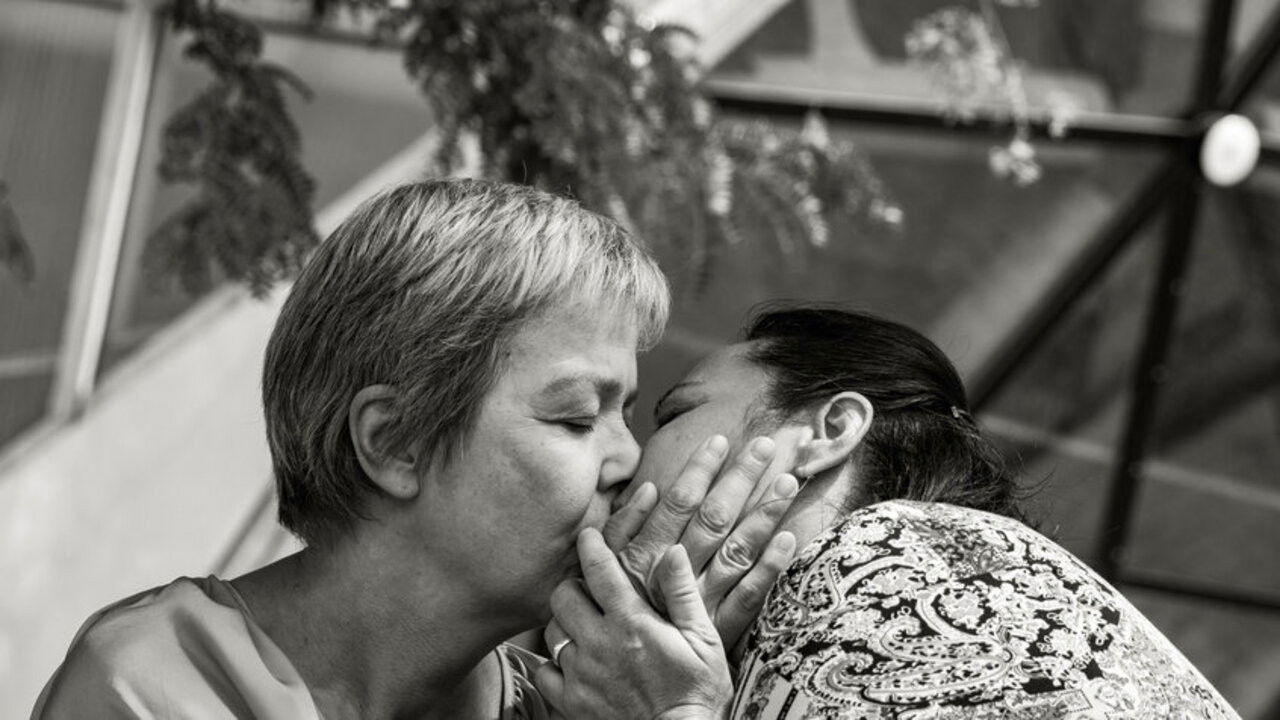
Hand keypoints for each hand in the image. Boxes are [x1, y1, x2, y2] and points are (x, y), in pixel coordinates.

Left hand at [535, 529, 732, 719]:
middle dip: (574, 587)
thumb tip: (672, 550)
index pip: (599, 569)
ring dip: (565, 624)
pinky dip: (554, 664)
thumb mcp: (704, 639)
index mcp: (632, 623)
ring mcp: (582, 675)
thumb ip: (682, 593)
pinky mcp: (571, 703)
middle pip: (563, 595)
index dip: (590, 545)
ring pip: (551, 631)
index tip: (588, 535)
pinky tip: (575, 663)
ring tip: (585, 628)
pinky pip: (545, 672)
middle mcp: (600, 645)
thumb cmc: (698, 692)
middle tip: (591, 592)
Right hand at [603, 436, 798, 649]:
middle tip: (769, 444)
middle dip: (741, 478)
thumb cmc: (607, 612)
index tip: (721, 439)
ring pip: (737, 550)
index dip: (701, 469)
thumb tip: (646, 489)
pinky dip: (769, 568)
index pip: (679, 501)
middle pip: (715, 517)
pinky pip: (747, 597)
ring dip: (764, 514)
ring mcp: (699, 600)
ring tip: (788, 482)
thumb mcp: (601, 567)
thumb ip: (621, 528)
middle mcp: (675, 573)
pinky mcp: (716, 628)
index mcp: (647, 553)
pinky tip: (788, 541)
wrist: (614, 674)